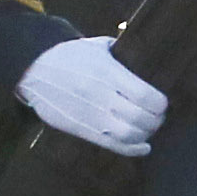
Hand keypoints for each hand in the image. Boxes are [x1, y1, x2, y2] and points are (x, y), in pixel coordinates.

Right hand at [15, 34, 166, 157]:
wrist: (34, 70)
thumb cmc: (69, 56)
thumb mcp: (96, 46)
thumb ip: (122, 52)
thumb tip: (145, 57)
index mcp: (107, 72)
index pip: (146, 96)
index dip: (160, 104)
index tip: (162, 103)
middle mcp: (101, 96)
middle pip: (141, 118)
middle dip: (156, 120)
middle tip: (158, 116)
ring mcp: (91, 115)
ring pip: (129, 135)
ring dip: (145, 134)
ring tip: (148, 128)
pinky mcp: (81, 129)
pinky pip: (112, 145)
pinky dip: (132, 149)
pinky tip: (143, 146)